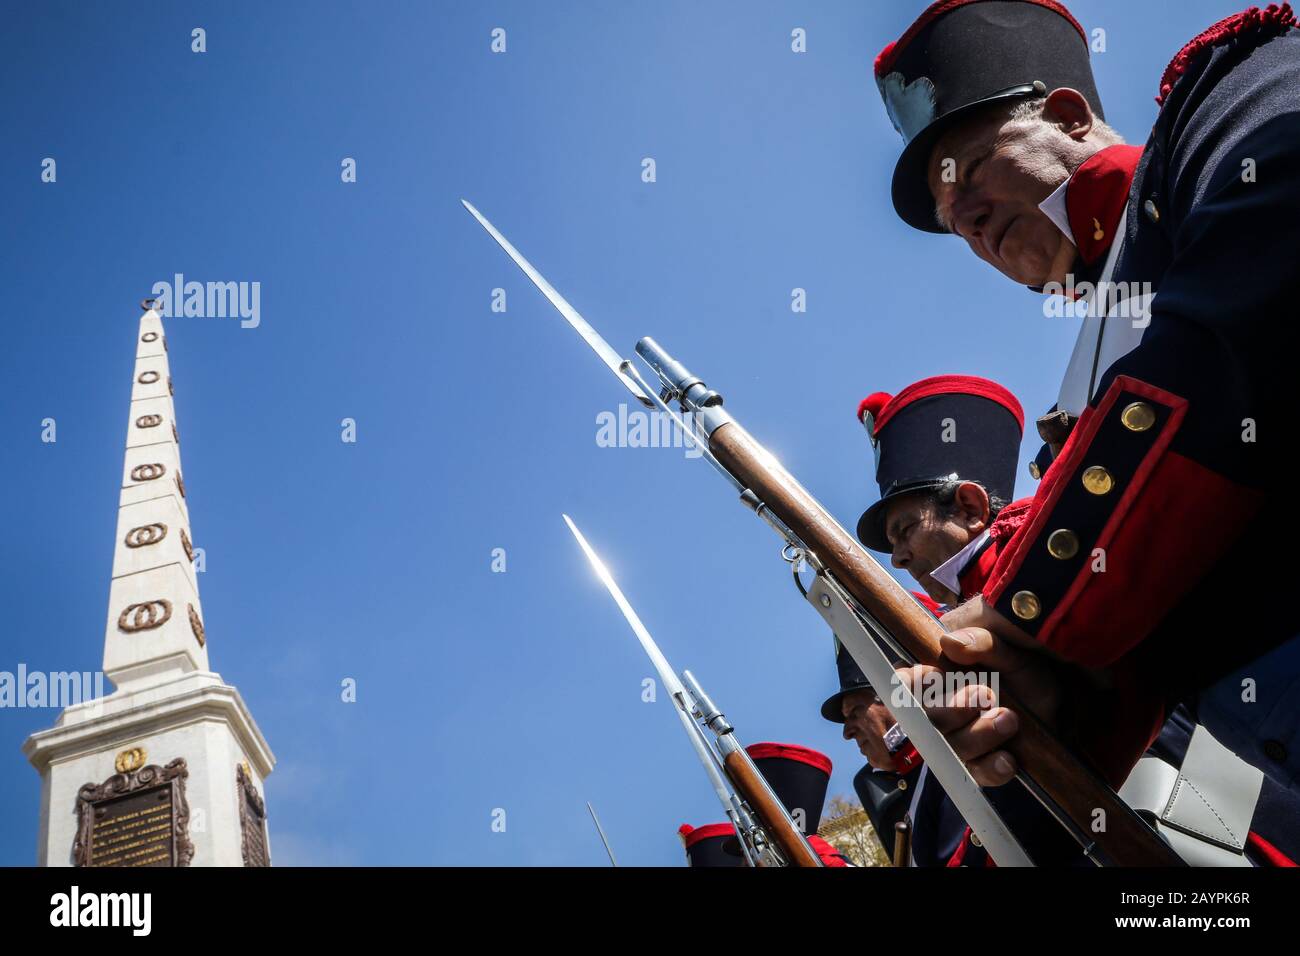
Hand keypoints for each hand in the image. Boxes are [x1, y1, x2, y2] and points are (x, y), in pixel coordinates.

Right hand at [895, 598, 1063, 785]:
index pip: (903, 683)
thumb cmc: (1022, 667)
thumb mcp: (1008, 647)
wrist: (1059, 700)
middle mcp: (939, 711)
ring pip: (951, 748)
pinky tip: (1008, 758)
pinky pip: (976, 774)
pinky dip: (991, 768)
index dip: (912, 684)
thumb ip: (982, 641)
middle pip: (927, 721)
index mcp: (935, 677)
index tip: (934, 675)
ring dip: (977, 735)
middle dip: (951, 710)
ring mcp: (959, 740)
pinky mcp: (981, 764)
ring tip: (1008, 719)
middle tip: (984, 694)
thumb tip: (949, 642)